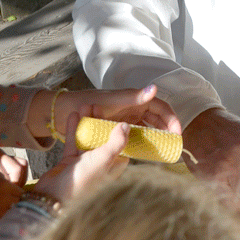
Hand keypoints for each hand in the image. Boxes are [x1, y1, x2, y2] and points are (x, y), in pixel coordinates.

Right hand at [32, 110, 129, 204]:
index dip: (120, 129)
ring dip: (87, 122)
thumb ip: (117, 142)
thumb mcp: (104, 159)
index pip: (122, 144)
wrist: (54, 197)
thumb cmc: (83, 182)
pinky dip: (73, 128)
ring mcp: (85, 162)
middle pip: (104, 138)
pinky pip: (73, 141)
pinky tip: (73, 115)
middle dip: (101, 121)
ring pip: (88, 137)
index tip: (119, 114)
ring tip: (85, 106)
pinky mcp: (70, 161)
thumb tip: (126, 126)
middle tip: (98, 106)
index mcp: (114, 166)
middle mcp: (101, 164)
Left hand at [34, 84, 182, 140]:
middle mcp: (132, 106)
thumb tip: (154, 88)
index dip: (171, 118)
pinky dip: (142, 140)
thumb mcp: (112, 101)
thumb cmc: (87, 102)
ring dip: (156, 135)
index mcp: (134, 98)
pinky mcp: (117, 126)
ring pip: (147, 125)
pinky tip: (145, 150)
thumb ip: (133, 96)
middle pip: (156, 117)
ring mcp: (124, 116)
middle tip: (173, 144)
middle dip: (166, 128)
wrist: (62, 111)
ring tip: (163, 148)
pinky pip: (135, 133)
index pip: (160, 106)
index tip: (177, 133)